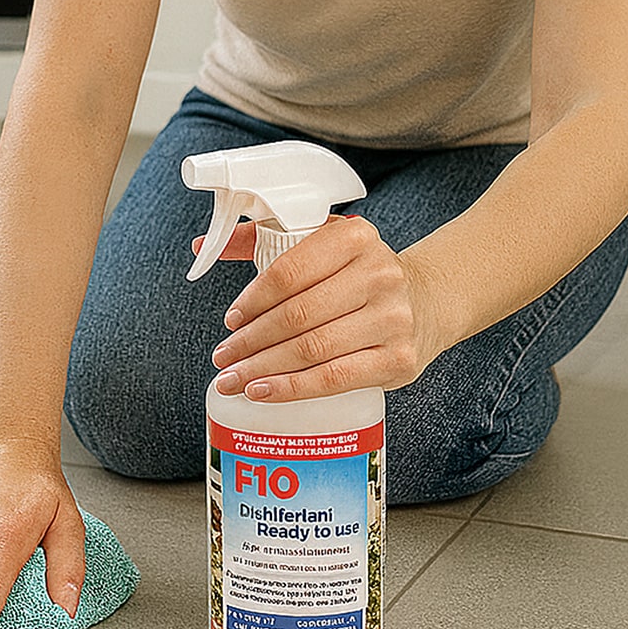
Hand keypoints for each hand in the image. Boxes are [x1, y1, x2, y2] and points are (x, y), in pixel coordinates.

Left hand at [200, 215, 442, 401]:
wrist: (427, 300)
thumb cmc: (357, 272)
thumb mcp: (320, 243)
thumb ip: (262, 239)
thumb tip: (201, 247)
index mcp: (355, 237)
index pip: (290, 271)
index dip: (253, 299)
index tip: (230, 320)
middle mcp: (379, 275)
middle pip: (297, 315)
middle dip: (251, 341)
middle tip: (222, 357)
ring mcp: (392, 319)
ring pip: (312, 350)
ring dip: (264, 369)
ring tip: (233, 379)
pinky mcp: (398, 360)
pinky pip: (335, 378)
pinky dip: (293, 388)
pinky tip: (263, 391)